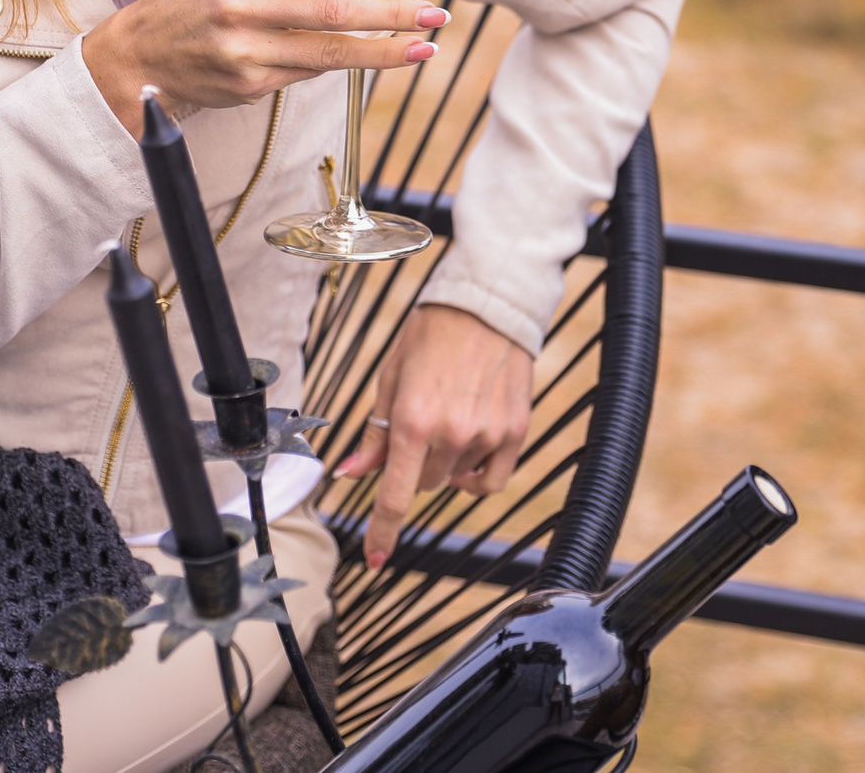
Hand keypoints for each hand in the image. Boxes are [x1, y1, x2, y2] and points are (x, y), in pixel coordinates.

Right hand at [81, 0, 449, 127]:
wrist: (135, 58)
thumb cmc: (193, 0)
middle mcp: (238, 3)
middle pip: (330, 10)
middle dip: (391, 14)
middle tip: (435, 11)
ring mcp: (244, 49)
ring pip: (330, 53)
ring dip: (385, 53)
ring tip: (426, 46)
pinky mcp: (249, 84)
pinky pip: (310, 72)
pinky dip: (346, 65)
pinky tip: (376, 59)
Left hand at [333, 304, 534, 570]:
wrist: (488, 305)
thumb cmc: (431, 336)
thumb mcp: (391, 380)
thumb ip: (375, 434)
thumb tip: (349, 474)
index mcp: (412, 422)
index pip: (394, 496)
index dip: (382, 532)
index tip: (375, 560)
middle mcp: (451, 435)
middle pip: (422, 484)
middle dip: (413, 464)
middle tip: (421, 423)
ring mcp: (487, 435)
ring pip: (454, 480)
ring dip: (446, 462)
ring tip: (451, 415)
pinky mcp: (515, 431)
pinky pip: (492, 479)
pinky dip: (477, 475)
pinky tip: (472, 449)